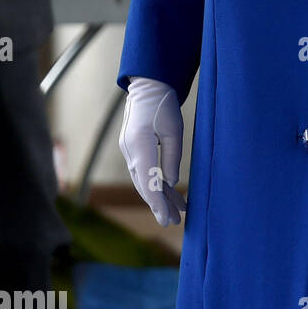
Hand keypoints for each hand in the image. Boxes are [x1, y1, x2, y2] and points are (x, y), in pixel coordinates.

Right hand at [119, 76, 187, 225]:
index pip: (147, 181)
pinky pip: (144, 170)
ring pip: (144, 180)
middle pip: (143, 185)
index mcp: (139, 145)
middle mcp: (129, 151)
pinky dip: (156, 182)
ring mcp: (129, 150)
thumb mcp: (173, 128)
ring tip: (178, 212)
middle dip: (158, 205)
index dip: (157, 202)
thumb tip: (170, 182)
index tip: (166, 218)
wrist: (147, 87)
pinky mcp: (133, 149)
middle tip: (173, 221)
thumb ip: (171, 156)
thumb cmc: (163, 104)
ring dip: (159, 195)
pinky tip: (170, 193)